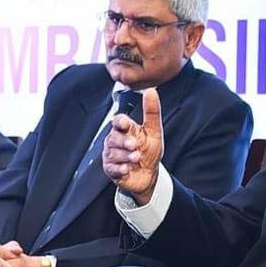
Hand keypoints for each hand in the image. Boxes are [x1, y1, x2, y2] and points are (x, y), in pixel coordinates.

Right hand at [103, 88, 163, 205]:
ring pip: (113, 153)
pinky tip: (127, 168)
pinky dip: (121, 168)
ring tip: (136, 158)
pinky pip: (112, 168)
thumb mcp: (154, 131)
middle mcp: (116, 141)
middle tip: (134, 145)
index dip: (120, 122)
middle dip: (124, 141)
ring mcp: (112, 156)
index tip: (124, 123)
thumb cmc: (149, 151)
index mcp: (126, 130)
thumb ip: (152, 112)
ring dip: (126, 156)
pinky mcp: (111, 170)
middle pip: (114, 138)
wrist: (148, 175)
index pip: (118, 122)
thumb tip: (152, 91)